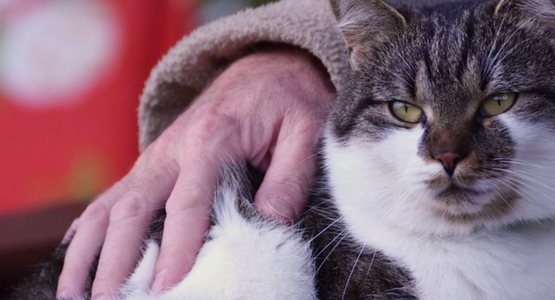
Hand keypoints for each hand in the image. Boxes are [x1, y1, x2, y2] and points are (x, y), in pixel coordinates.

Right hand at [56, 47, 334, 298]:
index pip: (188, 205)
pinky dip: (88, 230)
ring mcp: (157, 157)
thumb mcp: (306, 131)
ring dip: (89, 252)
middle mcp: (173, 148)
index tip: (167, 289)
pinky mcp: (153, 164)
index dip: (177, 251)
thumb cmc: (289, 100)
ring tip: (74, 294)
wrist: (268, 66)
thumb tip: (272, 222)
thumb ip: (291, 177)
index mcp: (212, 139)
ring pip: (110, 206)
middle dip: (118, 261)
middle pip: (133, 209)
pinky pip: (111, 198)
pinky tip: (76, 259)